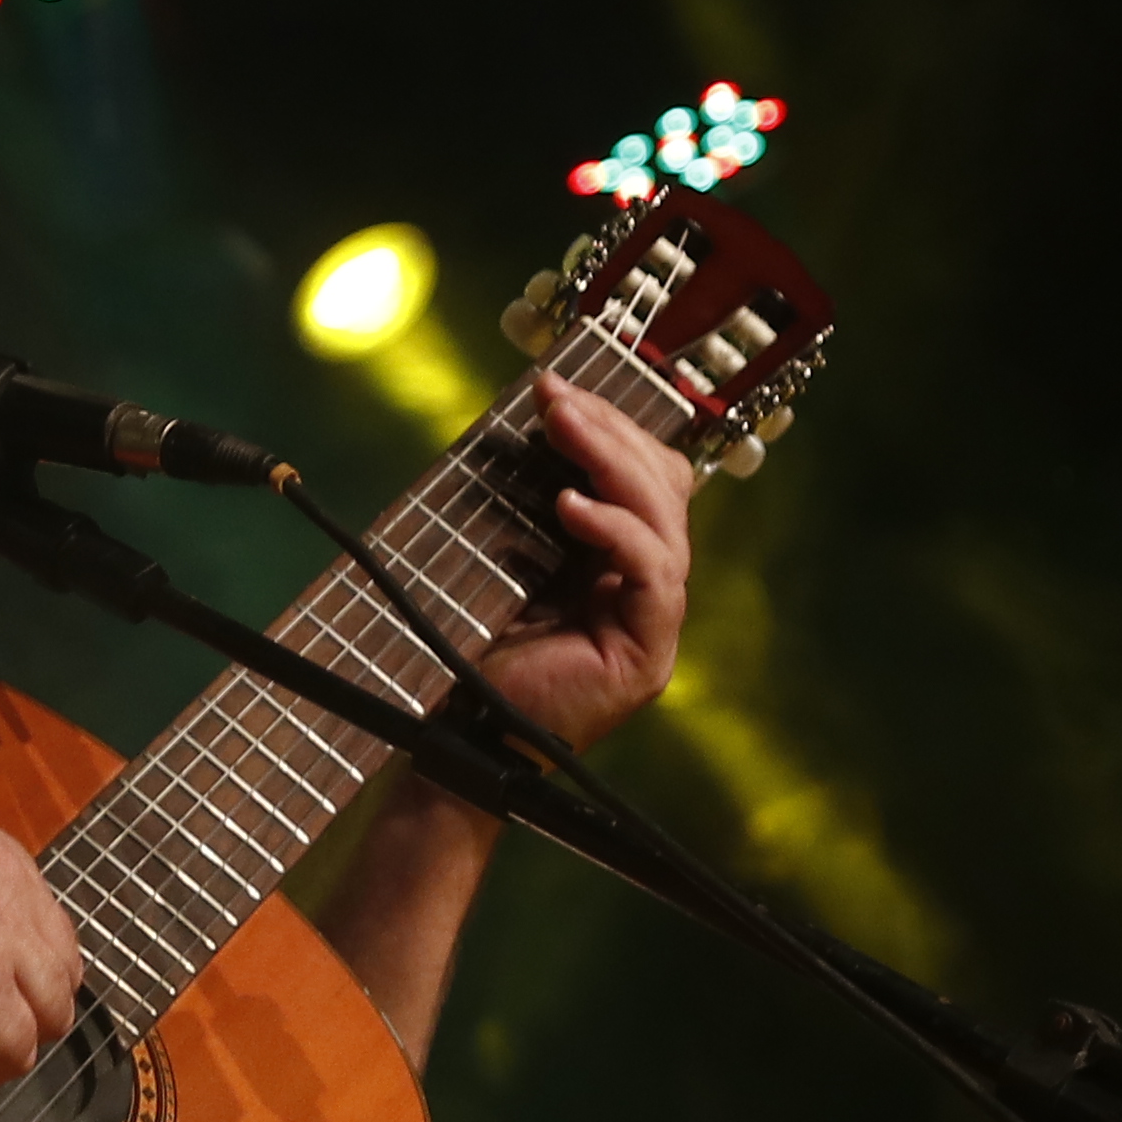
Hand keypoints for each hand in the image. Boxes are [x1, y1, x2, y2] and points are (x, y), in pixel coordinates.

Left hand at [463, 376, 693, 751]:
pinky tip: (570, 505)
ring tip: (563, 429)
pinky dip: (617, 531)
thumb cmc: (471, 646)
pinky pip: (655, 574)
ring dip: (613, 464)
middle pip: (663, 488)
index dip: (609, 426)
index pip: (644, 476)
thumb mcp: (500, 550)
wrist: (456, 733)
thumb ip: (527, 497)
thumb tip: (533, 416)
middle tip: (556, 398)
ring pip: (664, 522)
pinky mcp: (648, 652)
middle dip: (611, 432)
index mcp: (618, 558)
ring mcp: (653, 622)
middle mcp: (647, 586)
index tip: (551, 388)